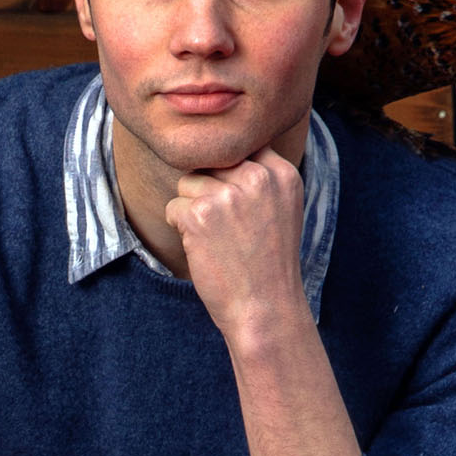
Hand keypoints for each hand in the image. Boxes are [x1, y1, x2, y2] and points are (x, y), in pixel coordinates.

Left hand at [164, 148, 307, 347]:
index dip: (229, 174)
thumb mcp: (282, 209)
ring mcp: (227, 194)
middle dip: (209, 191)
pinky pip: (173, 206)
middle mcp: (257, 176)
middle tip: (226, 228)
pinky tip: (204, 249)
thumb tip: (221, 150)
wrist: (265, 309)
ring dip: (192, 209)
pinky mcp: (199, 214)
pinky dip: (180, 229)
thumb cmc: (269, 263)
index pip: (240, 147)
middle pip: (211, 162)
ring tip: (217, 239)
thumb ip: (261, 176)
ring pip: (188, 182)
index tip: (235, 204)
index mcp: (282, 173)